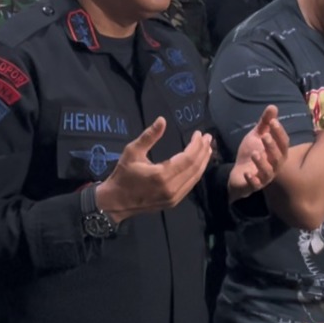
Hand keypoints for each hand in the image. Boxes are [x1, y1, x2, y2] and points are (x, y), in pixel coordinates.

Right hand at [95, 118, 213, 222]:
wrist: (115, 202)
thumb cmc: (123, 175)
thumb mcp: (132, 152)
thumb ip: (149, 136)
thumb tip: (162, 120)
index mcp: (162, 175)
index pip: (188, 158)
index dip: (196, 145)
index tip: (199, 133)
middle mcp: (172, 188)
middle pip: (195, 167)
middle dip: (203, 151)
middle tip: (208, 138)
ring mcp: (174, 197)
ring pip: (195, 178)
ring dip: (203, 162)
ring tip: (207, 148)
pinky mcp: (173, 202)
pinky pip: (190, 185)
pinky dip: (196, 172)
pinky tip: (198, 164)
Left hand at [227, 106, 289, 201]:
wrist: (238, 173)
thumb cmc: (252, 153)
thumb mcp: (256, 136)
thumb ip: (265, 124)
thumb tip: (273, 106)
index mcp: (278, 153)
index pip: (283, 142)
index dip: (279, 132)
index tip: (273, 121)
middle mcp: (275, 166)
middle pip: (278, 158)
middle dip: (272, 147)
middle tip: (265, 136)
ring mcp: (265, 177)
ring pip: (268, 172)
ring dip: (262, 163)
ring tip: (255, 153)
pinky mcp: (254, 186)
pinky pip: (256, 185)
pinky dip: (252, 180)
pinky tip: (247, 173)